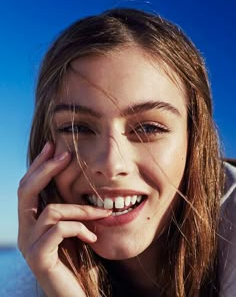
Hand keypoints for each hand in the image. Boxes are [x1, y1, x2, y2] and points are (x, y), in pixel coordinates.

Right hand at [18, 142, 110, 296]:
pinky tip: (93, 238)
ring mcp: (29, 245)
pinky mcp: (39, 258)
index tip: (54, 146)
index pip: (29, 186)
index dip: (39, 165)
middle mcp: (25, 230)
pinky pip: (59, 231)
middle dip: (46, 169)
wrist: (74, 294)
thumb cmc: (77, 259)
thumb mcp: (72, 227)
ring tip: (103, 213)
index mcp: (32, 221)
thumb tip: (76, 181)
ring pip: (51, 211)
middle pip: (26, 190)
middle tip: (65, 154)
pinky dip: (81, 229)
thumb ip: (69, 209)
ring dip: (81, 209)